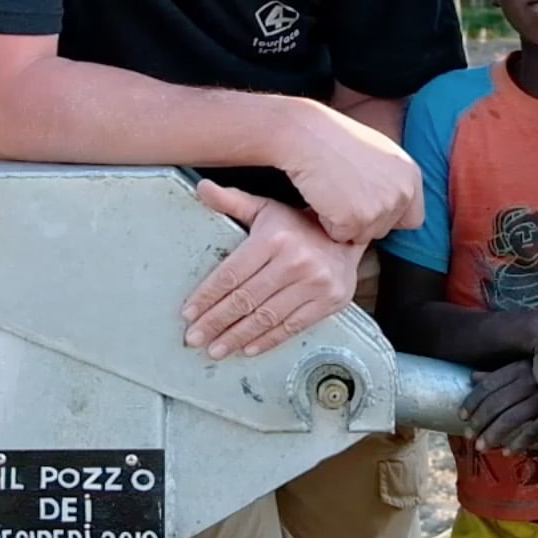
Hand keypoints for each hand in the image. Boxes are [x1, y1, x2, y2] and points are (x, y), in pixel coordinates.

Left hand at [184, 182, 361, 356]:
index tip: (189, 313)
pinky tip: (248, 348)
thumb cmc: (299, 224)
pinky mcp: (329, 301)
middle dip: (215, 322)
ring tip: (216, 349)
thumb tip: (201, 188)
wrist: (348, 235)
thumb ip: (232, 202)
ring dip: (237, 337)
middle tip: (194, 338)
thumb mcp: (266, 208)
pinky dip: (268, 340)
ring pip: (266, 317)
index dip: (207, 296)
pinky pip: (292, 326)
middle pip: (245, 299)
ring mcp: (315, 283)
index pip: (231, 274)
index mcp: (273, 238)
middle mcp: (295, 261)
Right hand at [273, 101, 423, 243]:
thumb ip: (392, 180)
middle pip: (383, 231)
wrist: (308, 135)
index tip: (369, 206)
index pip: (412, 219)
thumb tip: (394, 205)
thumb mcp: (378, 153)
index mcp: (411, 176)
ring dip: (343, 223)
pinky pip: (339, 236)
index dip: (389, 218)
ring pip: (361, 236)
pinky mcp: (356, 220)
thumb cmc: (334, 140)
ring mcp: (381, 208)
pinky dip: (326, 223)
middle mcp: (402, 193)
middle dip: (362, 221)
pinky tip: (322, 197)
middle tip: (342, 192)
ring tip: (332, 192)